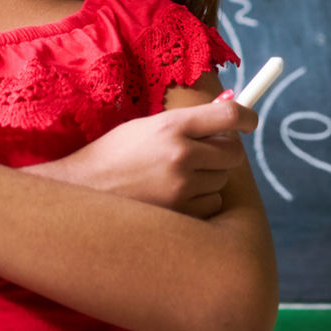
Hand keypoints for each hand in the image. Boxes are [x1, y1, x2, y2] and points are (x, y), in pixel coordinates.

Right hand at [38, 98, 255, 217]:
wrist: (81, 192)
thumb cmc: (112, 155)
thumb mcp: (145, 127)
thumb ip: (185, 124)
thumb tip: (226, 119)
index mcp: (171, 125)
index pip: (228, 115)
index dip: (247, 117)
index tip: (250, 121)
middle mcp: (181, 154)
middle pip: (233, 152)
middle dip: (225, 152)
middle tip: (206, 153)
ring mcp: (182, 188)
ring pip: (222, 181)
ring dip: (210, 178)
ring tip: (178, 178)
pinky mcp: (181, 214)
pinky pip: (212, 205)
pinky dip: (201, 202)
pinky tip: (175, 198)